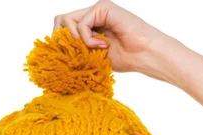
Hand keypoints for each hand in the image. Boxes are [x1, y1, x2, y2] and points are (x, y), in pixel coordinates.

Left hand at [52, 0, 173, 73]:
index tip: (67, 59)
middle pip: (60, 20)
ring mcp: (97, 10)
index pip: (62, 28)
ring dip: (76, 40)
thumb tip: (57, 54)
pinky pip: (82, 24)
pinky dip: (87, 39)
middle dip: (61, 39)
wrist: (145, 55)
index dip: (60, 42)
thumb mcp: (94, 57)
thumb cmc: (126, 58)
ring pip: (67, 20)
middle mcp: (92, 15)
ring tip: (92, 50)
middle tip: (75, 54)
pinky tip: (102, 46)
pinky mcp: (103, 8)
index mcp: (90, 26)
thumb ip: (79, 50)